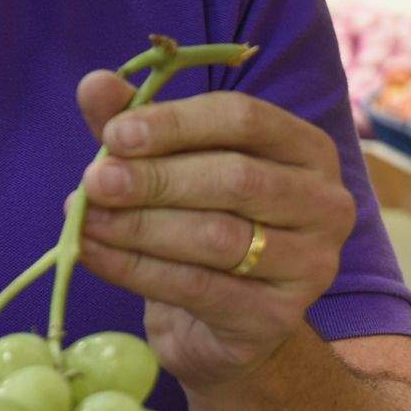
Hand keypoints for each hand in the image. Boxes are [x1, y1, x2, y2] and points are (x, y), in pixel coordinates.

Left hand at [69, 70, 355, 387]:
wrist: (222, 325)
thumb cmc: (201, 224)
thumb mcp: (168, 167)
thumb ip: (136, 125)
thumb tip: (93, 84)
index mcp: (305, 148)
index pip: (245, 119)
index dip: (175, 124)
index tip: (114, 135)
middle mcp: (325, 202)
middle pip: (235, 178)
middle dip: (156, 179)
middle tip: (93, 181)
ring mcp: (311, 263)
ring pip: (218, 236)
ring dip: (141, 226)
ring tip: (85, 219)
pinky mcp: (278, 316)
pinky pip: (199, 287)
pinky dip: (138, 269)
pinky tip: (94, 254)